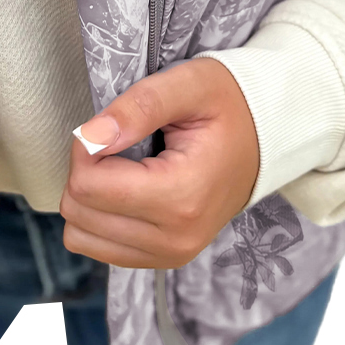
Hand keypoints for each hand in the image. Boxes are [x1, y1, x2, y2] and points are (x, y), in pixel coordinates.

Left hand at [60, 59, 259, 268]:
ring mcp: (169, 255)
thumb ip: (140, 106)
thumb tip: (92, 135)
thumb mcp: (190, 84)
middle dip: (83, 170)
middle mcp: (175, 238)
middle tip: (114, 142)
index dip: (84, 146)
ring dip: (86, 197)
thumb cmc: (228, 105)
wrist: (265, 139)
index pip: (88, 186)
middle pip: (79, 213)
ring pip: (81, 235)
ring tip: (118, 166)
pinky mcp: (162, 259)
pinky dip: (96, 217)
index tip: (108, 125)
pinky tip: (121, 188)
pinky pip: (98, 248)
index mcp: (181, 196)